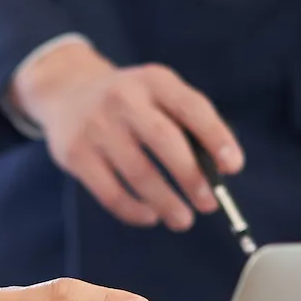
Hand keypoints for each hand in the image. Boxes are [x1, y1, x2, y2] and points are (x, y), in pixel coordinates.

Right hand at [8, 38, 242, 231]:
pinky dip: (135, 211)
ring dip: (166, 203)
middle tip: (210, 204)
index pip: (191, 107)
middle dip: (192, 178)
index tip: (233, 167)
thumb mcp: (157, 93)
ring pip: (139, 173)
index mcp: (153, 80)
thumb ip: (187, 123)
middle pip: (165, 141)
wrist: (67, 90)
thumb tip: (219, 171)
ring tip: (183, 220)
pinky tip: (150, 216)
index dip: (216, 137)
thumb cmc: (129, 101)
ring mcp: (96, 126)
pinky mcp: (75, 153)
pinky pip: (110, 192)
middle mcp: (123, 98)